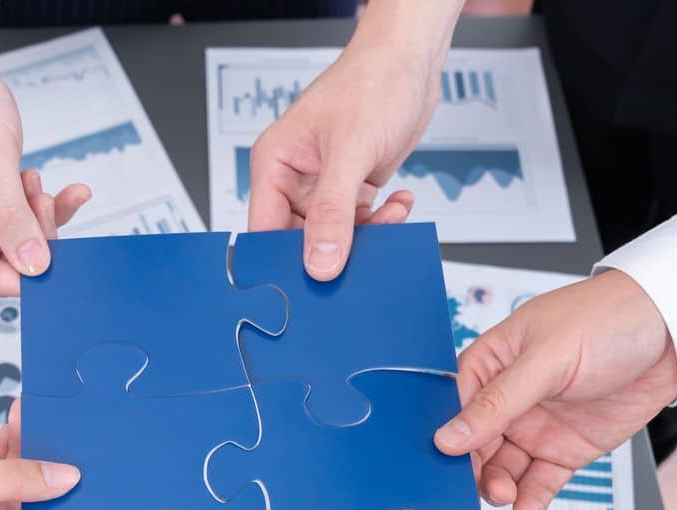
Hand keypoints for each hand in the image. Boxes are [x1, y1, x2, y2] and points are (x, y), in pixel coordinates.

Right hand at [0, 0, 89, 293]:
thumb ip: (12, 215)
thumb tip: (33, 263)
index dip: (18, 278)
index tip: (56, 274)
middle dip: (31, 237)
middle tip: (47, 203)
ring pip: (10, 243)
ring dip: (36, 218)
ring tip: (35, 179)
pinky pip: (14, 221)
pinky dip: (38, 208)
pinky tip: (58, 191)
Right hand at [246, 1, 462, 278]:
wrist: (411, 60)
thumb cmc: (371, 81)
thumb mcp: (350, 150)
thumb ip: (332, 211)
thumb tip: (319, 262)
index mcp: (275, 163)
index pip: (265, 230)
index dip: (283, 260)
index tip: (309, 283)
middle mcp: (296, 178)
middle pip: (301, 239)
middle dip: (333, 250)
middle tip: (359, 258)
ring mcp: (326, 184)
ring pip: (335, 235)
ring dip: (367, 235)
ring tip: (389, 217)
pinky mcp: (354, 185)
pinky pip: (362, 221)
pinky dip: (384, 220)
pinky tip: (398, 200)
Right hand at [433, 270, 676, 509]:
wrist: (673, 333)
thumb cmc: (605, 320)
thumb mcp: (546, 359)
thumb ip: (498, 402)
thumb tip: (448, 437)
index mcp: (492, 364)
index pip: (458, 408)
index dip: (450, 437)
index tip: (444, 464)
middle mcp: (510, 399)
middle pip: (477, 445)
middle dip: (474, 470)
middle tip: (484, 487)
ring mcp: (537, 426)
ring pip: (505, 468)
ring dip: (500, 487)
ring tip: (506, 497)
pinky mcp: (566, 450)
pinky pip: (540, 480)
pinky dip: (531, 498)